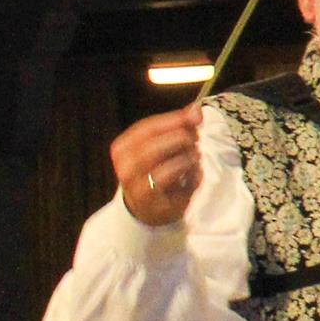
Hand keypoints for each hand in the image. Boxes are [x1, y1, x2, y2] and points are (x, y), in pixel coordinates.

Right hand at [111, 107, 205, 227]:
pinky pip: (171, 177)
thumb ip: (178, 127)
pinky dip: (187, 172)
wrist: (147, 211)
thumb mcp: (164, 148)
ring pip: (165, 161)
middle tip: (196, 139)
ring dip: (186, 155)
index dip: (174, 119)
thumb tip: (196, 110)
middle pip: (155, 143)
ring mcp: (133, 183)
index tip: (196, 115)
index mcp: (123, 147)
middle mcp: (123, 164)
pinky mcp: (148, 197)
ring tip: (194, 157)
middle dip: (181, 138)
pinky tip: (193, 172)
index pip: (148, 128)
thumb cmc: (157, 173)